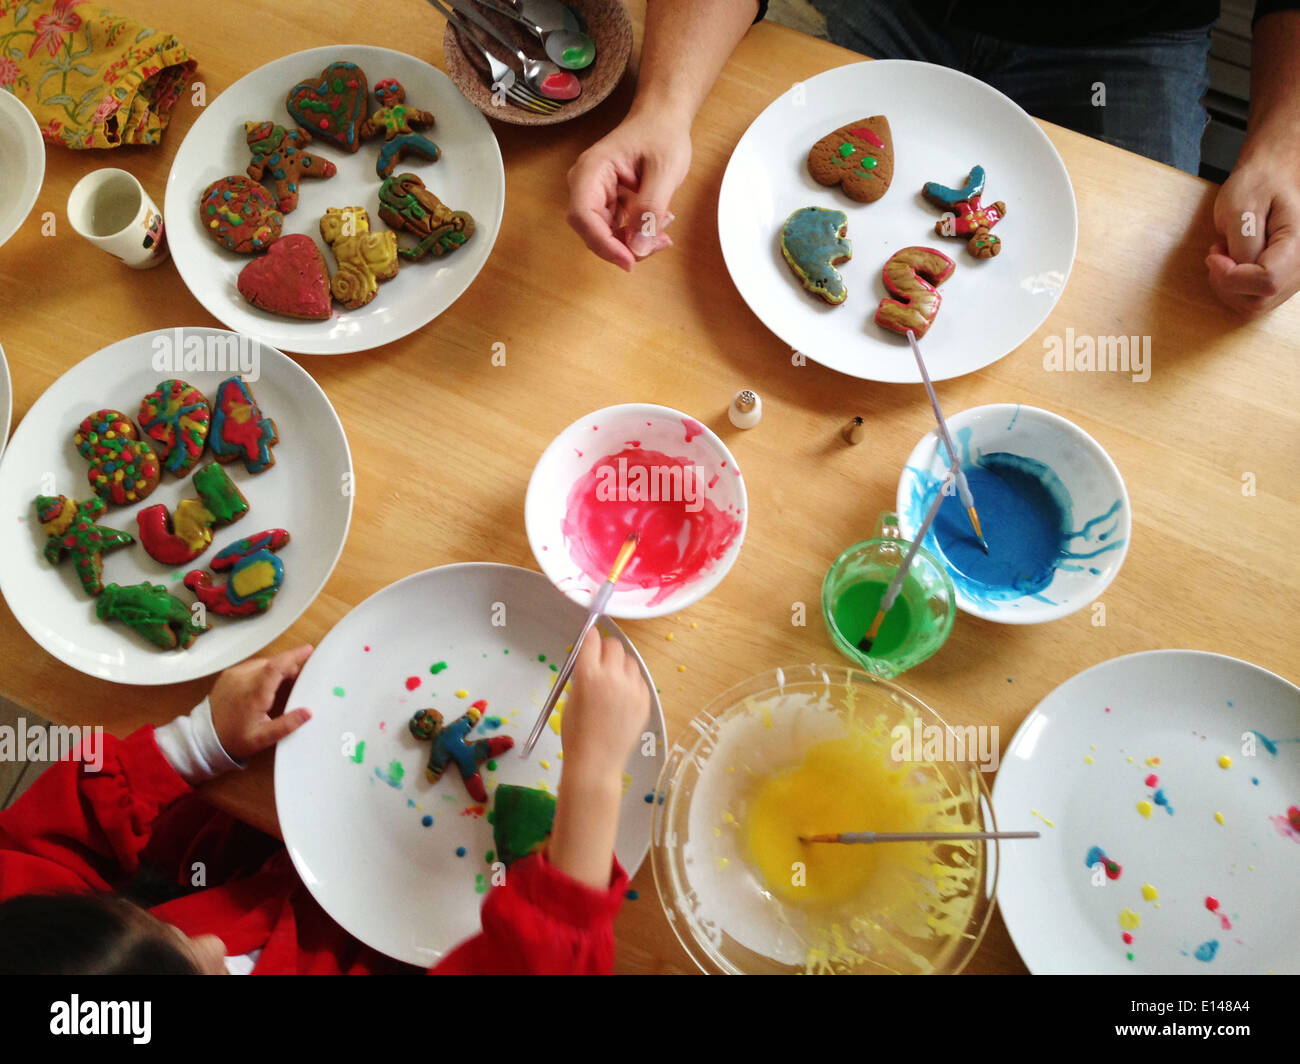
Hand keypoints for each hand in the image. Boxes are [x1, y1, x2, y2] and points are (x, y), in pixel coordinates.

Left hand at [208, 645, 313, 760]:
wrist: (204, 737)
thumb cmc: (235, 738)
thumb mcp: (263, 737)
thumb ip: (287, 725)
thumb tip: (307, 713)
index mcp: (253, 692)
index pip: (277, 666)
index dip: (294, 656)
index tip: (308, 650)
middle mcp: (242, 678)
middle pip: (272, 663)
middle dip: (288, 667)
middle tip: (295, 683)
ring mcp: (233, 674)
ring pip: (262, 663)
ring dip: (275, 669)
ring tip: (280, 686)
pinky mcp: (228, 674)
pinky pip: (252, 666)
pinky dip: (263, 671)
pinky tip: (264, 685)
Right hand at [560, 630, 650, 785]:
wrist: (596, 762)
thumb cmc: (576, 734)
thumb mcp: (570, 698)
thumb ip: (582, 675)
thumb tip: (590, 660)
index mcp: (588, 675)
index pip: (592, 639)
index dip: (589, 638)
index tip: (589, 640)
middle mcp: (612, 677)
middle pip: (614, 645)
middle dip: (606, 649)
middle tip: (601, 661)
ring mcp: (632, 689)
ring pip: (630, 660)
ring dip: (620, 665)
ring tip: (612, 682)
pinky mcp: (645, 700)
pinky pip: (639, 680)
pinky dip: (631, 683)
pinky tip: (622, 698)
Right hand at [566, 108, 690, 269]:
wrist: (662, 118)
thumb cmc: (661, 134)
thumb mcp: (664, 171)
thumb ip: (650, 209)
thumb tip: (638, 249)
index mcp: (591, 171)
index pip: (583, 216)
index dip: (604, 244)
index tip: (630, 261)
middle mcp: (586, 185)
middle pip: (592, 231)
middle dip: (623, 246)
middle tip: (659, 243)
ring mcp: (596, 196)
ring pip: (605, 236)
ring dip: (634, 242)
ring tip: (664, 227)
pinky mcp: (609, 204)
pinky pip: (617, 230)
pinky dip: (638, 235)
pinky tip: (659, 224)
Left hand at [1207, 145, 1299, 317]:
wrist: (1273, 175)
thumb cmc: (1258, 183)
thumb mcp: (1241, 207)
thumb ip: (1241, 244)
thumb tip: (1235, 272)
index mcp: (1297, 243)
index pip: (1267, 282)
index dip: (1232, 277)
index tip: (1215, 255)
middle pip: (1258, 300)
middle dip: (1227, 283)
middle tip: (1219, 253)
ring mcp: (1293, 277)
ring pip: (1253, 305)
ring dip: (1229, 286)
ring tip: (1227, 253)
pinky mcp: (1281, 280)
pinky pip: (1253, 299)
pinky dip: (1235, 287)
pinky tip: (1233, 262)